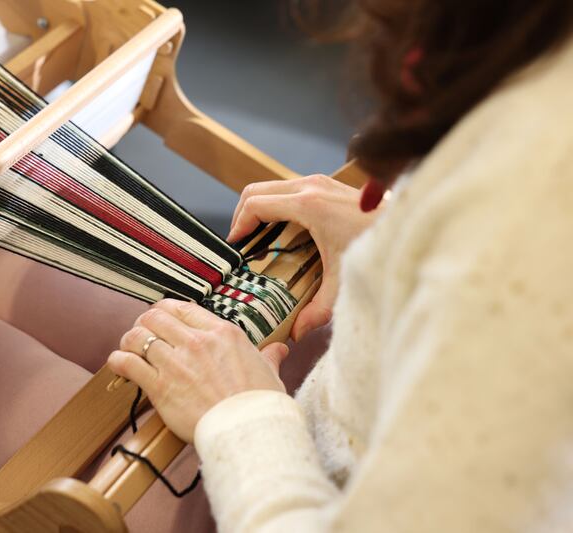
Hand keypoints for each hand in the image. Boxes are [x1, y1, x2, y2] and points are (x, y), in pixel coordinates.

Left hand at [108, 299, 288, 442]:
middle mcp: (196, 341)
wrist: (248, 431)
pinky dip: (118, 361)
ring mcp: (177, 362)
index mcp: (222, 332)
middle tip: (141, 333)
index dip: (166, 311)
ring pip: (138, 336)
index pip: (182, 308)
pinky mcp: (161, 386)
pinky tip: (117, 363)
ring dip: (129, 340)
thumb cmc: (260, 404)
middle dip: (144, 322)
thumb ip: (269, 356)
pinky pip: (129, 363)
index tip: (161, 319)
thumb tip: (279, 349)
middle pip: (155, 316)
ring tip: (127, 347)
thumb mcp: (269, 373)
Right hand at [227, 174, 380, 339]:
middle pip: (256, 190)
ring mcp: (320, 182)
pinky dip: (278, 207)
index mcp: (308, 205)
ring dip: (261, 210)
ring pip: (272, 188)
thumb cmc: (380, 247)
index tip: (234, 247)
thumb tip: (297, 332)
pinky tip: (285, 234)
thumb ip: (318, 309)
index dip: (238, 225)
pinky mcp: (328, 185)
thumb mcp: (345, 282)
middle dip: (242, 216)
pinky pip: (290, 190)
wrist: (415, 225)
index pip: (255, 205)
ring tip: (259, 240)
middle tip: (241, 244)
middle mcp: (311, 186)